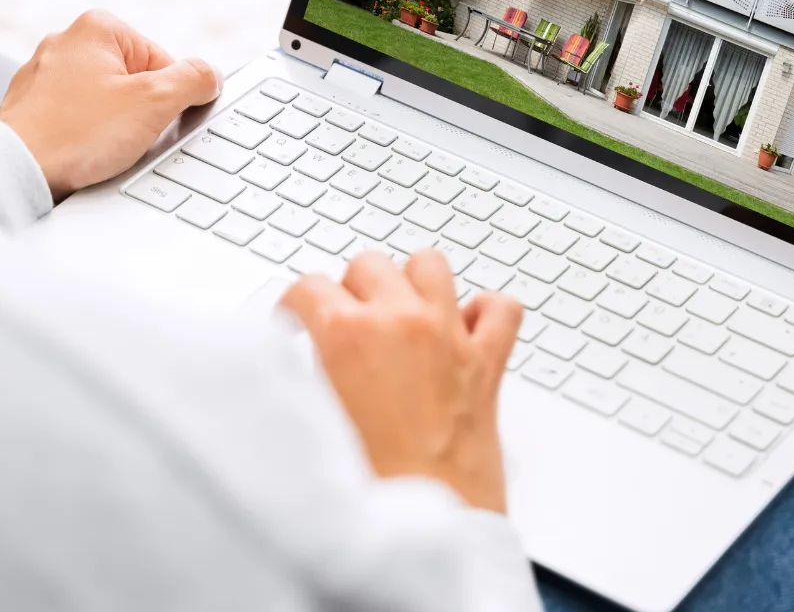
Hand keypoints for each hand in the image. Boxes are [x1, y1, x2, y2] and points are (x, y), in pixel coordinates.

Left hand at [0, 9, 221, 198]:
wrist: (16, 172)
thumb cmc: (77, 134)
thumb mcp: (154, 102)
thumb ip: (195, 80)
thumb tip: (210, 76)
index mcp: (98, 27)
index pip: (164, 64)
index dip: (169, 99)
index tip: (154, 121)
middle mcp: (66, 41)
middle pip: (136, 80)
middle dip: (139, 112)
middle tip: (125, 135)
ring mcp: (44, 73)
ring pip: (106, 101)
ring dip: (113, 126)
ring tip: (98, 146)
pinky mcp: (31, 104)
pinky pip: (77, 117)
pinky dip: (85, 135)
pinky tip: (80, 151)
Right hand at [281, 250, 520, 513]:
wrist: (430, 531)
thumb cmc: (372, 488)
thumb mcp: (318, 415)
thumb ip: (314, 368)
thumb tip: (312, 348)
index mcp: (349, 334)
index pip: (308, 285)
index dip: (294, 305)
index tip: (295, 320)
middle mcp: (401, 323)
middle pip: (369, 263)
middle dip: (350, 288)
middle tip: (344, 320)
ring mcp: (448, 335)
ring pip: (430, 264)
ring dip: (411, 281)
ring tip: (399, 308)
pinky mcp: (487, 361)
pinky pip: (500, 307)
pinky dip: (483, 310)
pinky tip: (463, 326)